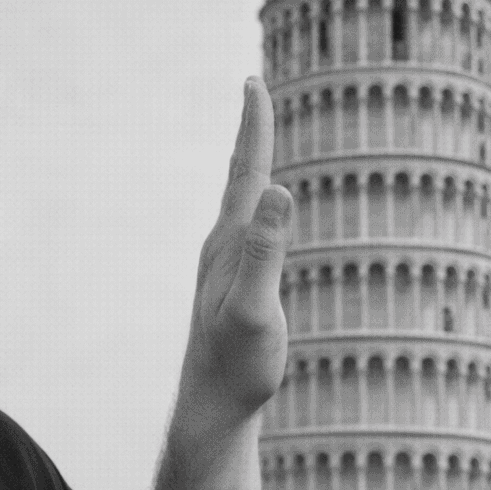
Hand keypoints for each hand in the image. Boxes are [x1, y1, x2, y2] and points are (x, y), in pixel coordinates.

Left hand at [177, 76, 291, 437]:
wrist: (210, 408)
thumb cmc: (236, 365)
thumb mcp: (256, 308)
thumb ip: (266, 251)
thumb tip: (279, 191)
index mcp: (229, 243)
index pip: (247, 173)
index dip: (254, 127)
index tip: (254, 82)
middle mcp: (222, 247)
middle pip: (242, 178)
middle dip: (252, 132)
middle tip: (255, 88)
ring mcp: (226, 267)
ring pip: (243, 204)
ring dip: (253, 164)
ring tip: (256, 135)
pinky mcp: (234, 287)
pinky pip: (249, 231)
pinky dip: (258, 205)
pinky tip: (259, 214)